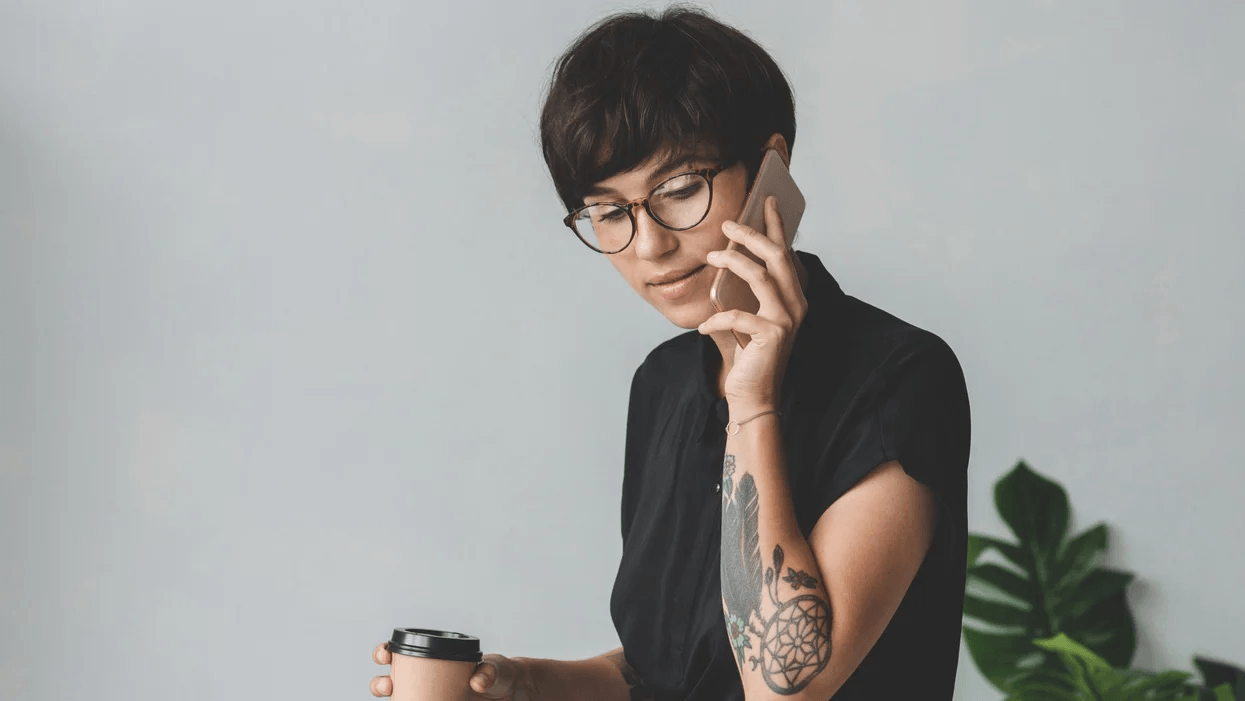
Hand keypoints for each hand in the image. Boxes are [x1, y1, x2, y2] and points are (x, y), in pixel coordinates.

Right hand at [371, 641, 532, 699]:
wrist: (512, 695)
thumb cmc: (501, 676)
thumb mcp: (496, 669)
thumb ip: (490, 672)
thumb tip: (477, 682)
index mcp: (432, 661)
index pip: (400, 653)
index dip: (384, 653)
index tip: (385, 654)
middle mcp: (425, 680)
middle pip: (389, 681)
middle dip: (379, 683)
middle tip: (387, 684)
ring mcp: (429, 698)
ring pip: (400, 699)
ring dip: (390, 700)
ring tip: (393, 700)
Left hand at [699, 195, 807, 405]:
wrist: (754, 396)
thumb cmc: (749, 354)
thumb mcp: (747, 315)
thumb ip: (744, 290)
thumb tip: (727, 255)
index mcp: (793, 296)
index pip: (786, 253)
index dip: (777, 225)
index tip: (767, 200)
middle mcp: (796, 304)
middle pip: (776, 256)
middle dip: (752, 235)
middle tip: (728, 224)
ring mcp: (786, 319)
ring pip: (760, 276)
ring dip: (733, 262)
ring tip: (711, 258)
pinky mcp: (772, 336)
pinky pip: (739, 315)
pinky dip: (717, 319)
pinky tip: (703, 327)